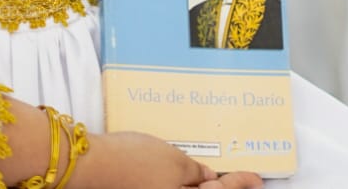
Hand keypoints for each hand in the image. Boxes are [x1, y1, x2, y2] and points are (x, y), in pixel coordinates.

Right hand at [73, 131, 262, 188]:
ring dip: (206, 188)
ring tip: (220, 178)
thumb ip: (195, 173)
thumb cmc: (132, 162)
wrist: (91, 165)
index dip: (241, 185)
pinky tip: (191, 178)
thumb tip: (210, 180)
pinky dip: (186, 186)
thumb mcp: (173, 161)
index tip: (256, 179)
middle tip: (246, 181)